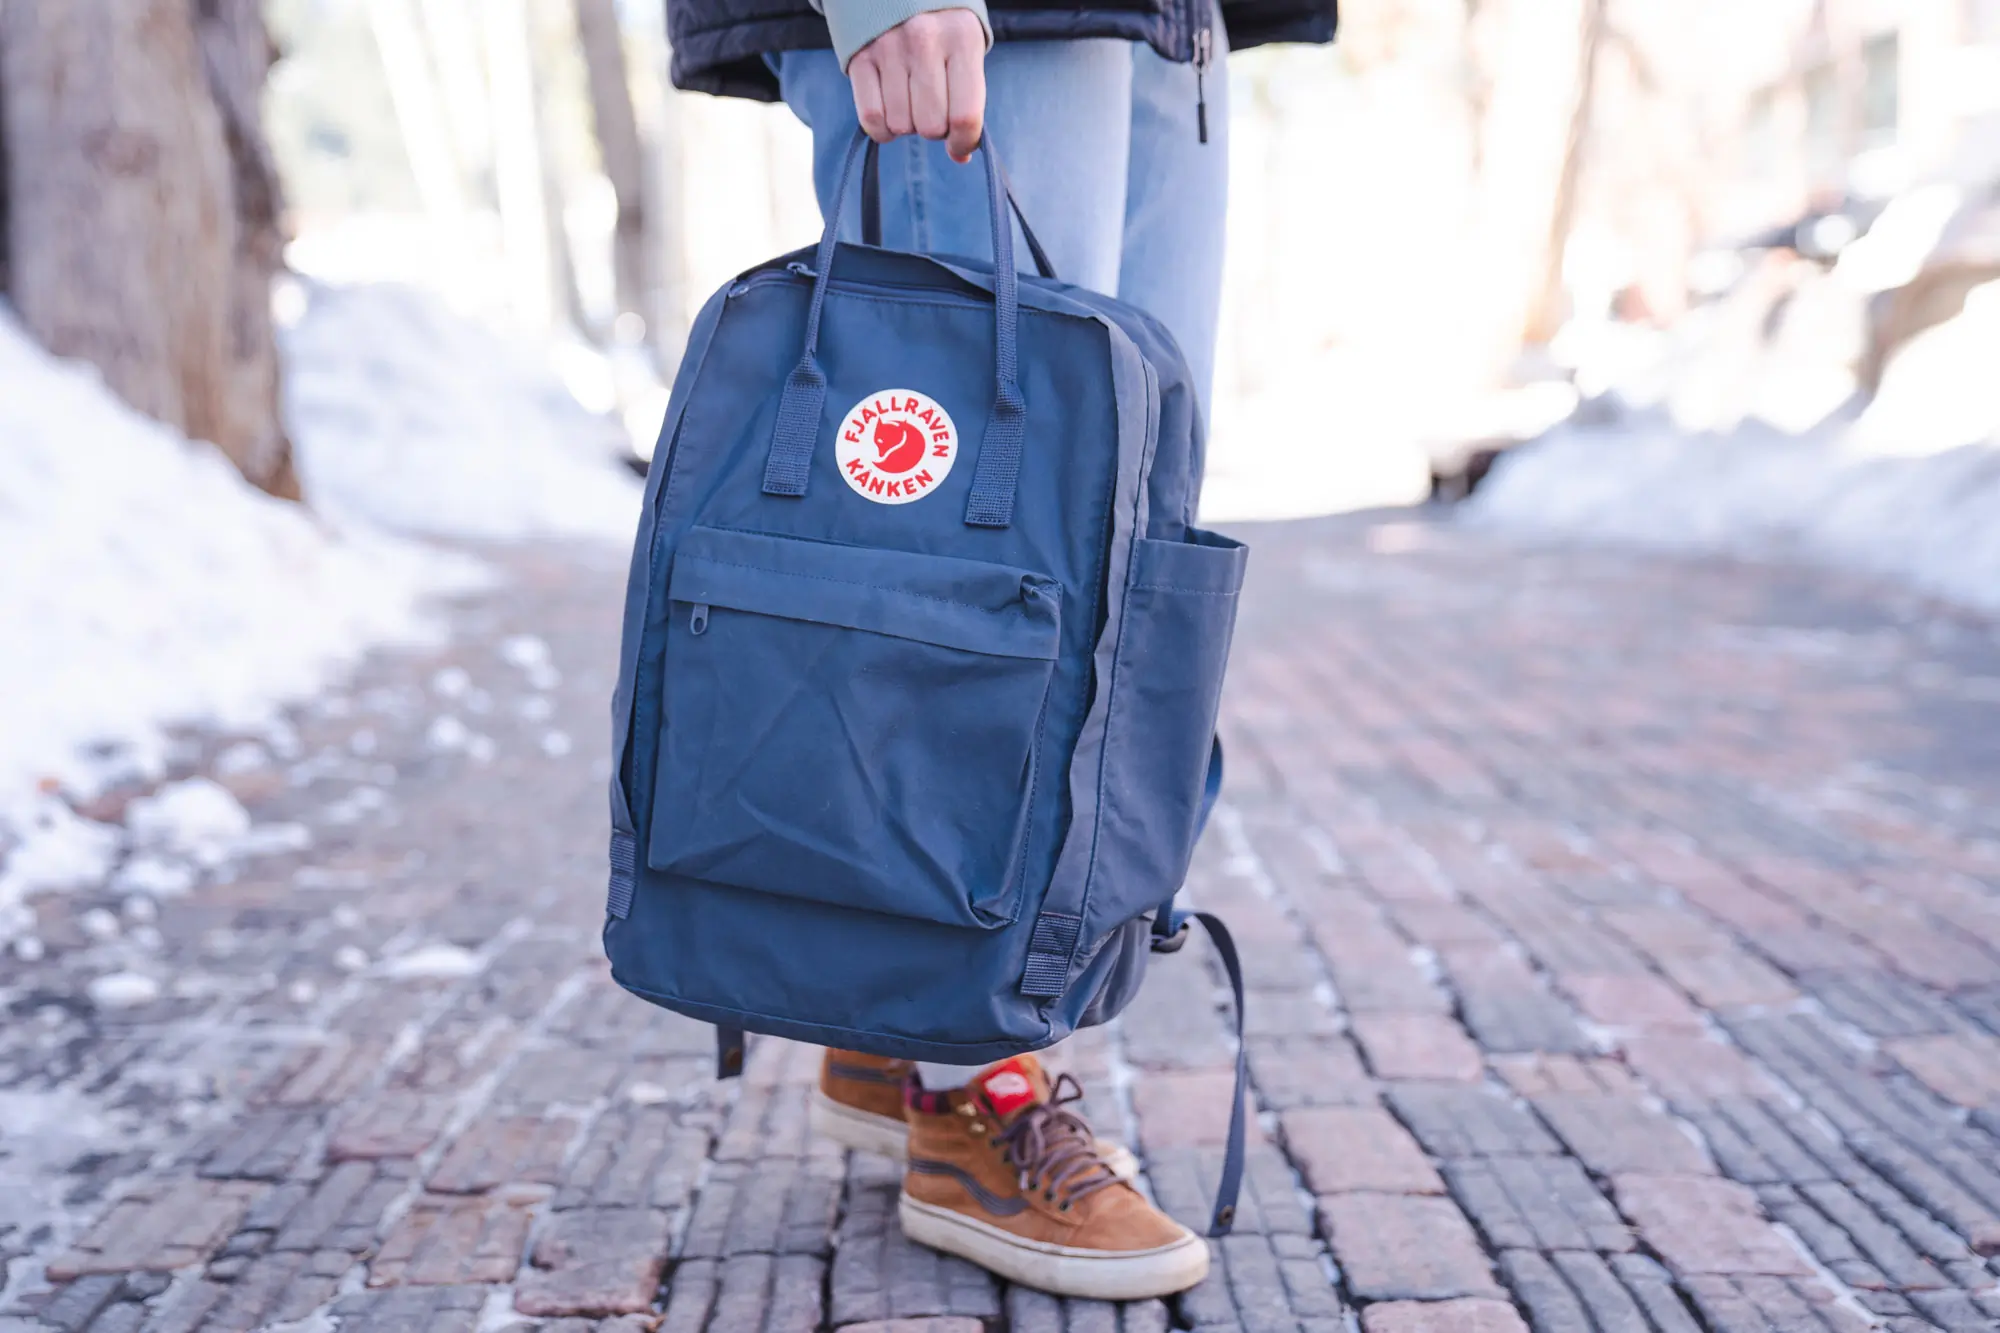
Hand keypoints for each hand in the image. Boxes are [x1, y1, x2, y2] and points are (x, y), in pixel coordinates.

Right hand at [847, 8, 985, 162]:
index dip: (963, 142)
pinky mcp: (861, 58)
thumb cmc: (944, 29)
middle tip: (934, 107)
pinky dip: (882, 129)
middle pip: (930, 126)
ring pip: (900, 126)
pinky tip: (891, 112)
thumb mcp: (968, 49)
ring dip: (908, 125)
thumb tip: (960, 154)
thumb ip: (970, 100)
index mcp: (962, 38)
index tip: (960, 144)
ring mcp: (888, 48)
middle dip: (935, 129)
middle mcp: (924, 40)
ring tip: (912, 100)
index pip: (964, 116)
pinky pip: (871, 119)